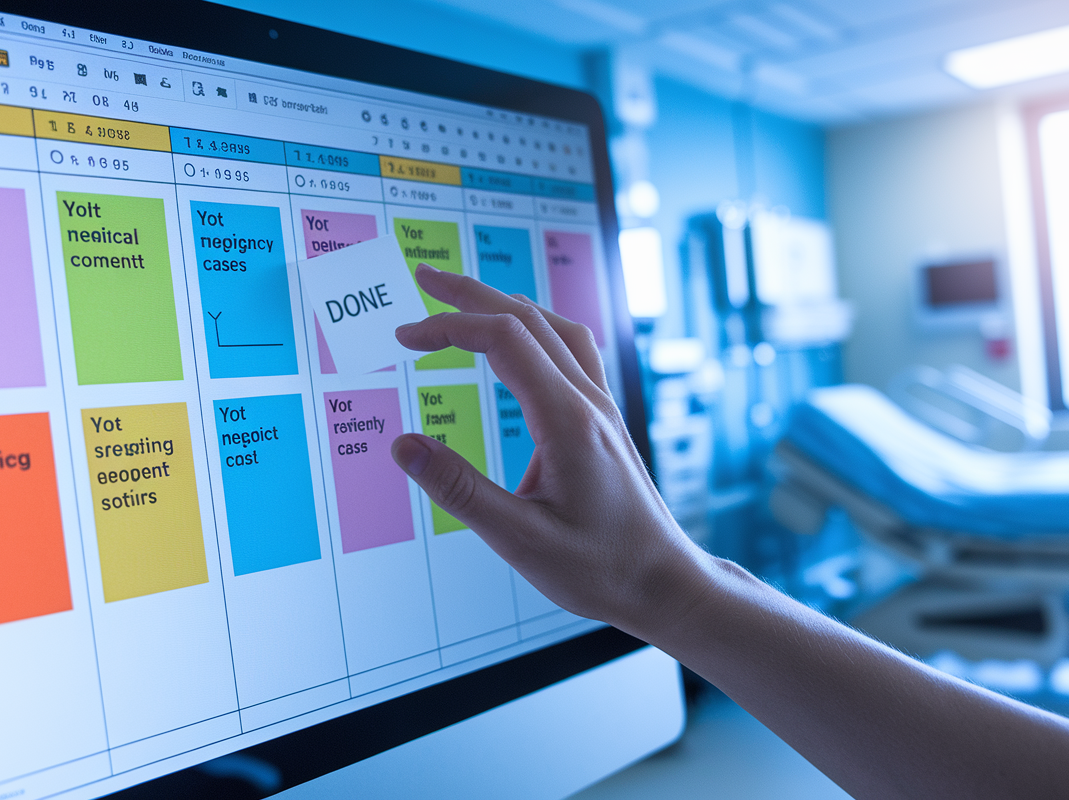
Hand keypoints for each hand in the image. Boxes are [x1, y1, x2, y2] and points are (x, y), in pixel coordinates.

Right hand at [391, 264, 712, 634]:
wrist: (664, 582)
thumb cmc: (600, 568)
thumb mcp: (521, 540)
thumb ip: (460, 490)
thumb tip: (403, 446)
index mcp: (568, 421)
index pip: (503, 340)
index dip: (448, 327)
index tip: (405, 337)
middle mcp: (588, 402)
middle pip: (527, 317)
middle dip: (469, 292)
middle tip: (423, 276)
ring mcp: (601, 406)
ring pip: (554, 327)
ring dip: (504, 302)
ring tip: (463, 296)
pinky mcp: (604, 419)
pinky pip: (571, 350)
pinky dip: (533, 327)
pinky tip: (518, 338)